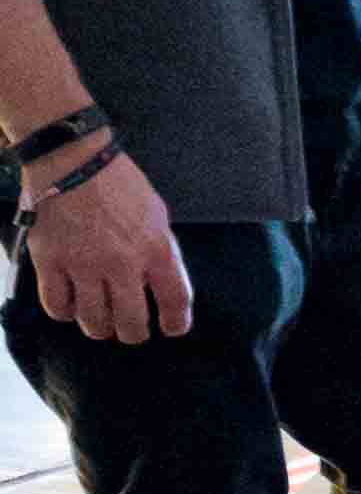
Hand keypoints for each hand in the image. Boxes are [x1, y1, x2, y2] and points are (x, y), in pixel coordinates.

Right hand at [20, 141, 188, 340]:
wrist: (72, 159)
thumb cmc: (116, 182)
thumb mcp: (156, 213)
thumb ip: (159, 250)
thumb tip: (158, 283)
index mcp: (155, 248)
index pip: (176, 300)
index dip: (177, 322)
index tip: (173, 328)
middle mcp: (121, 263)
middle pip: (131, 324)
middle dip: (133, 333)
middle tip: (130, 329)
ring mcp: (83, 265)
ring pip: (94, 323)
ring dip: (100, 327)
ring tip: (101, 320)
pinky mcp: (50, 263)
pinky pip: (58, 307)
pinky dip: (66, 313)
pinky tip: (72, 304)